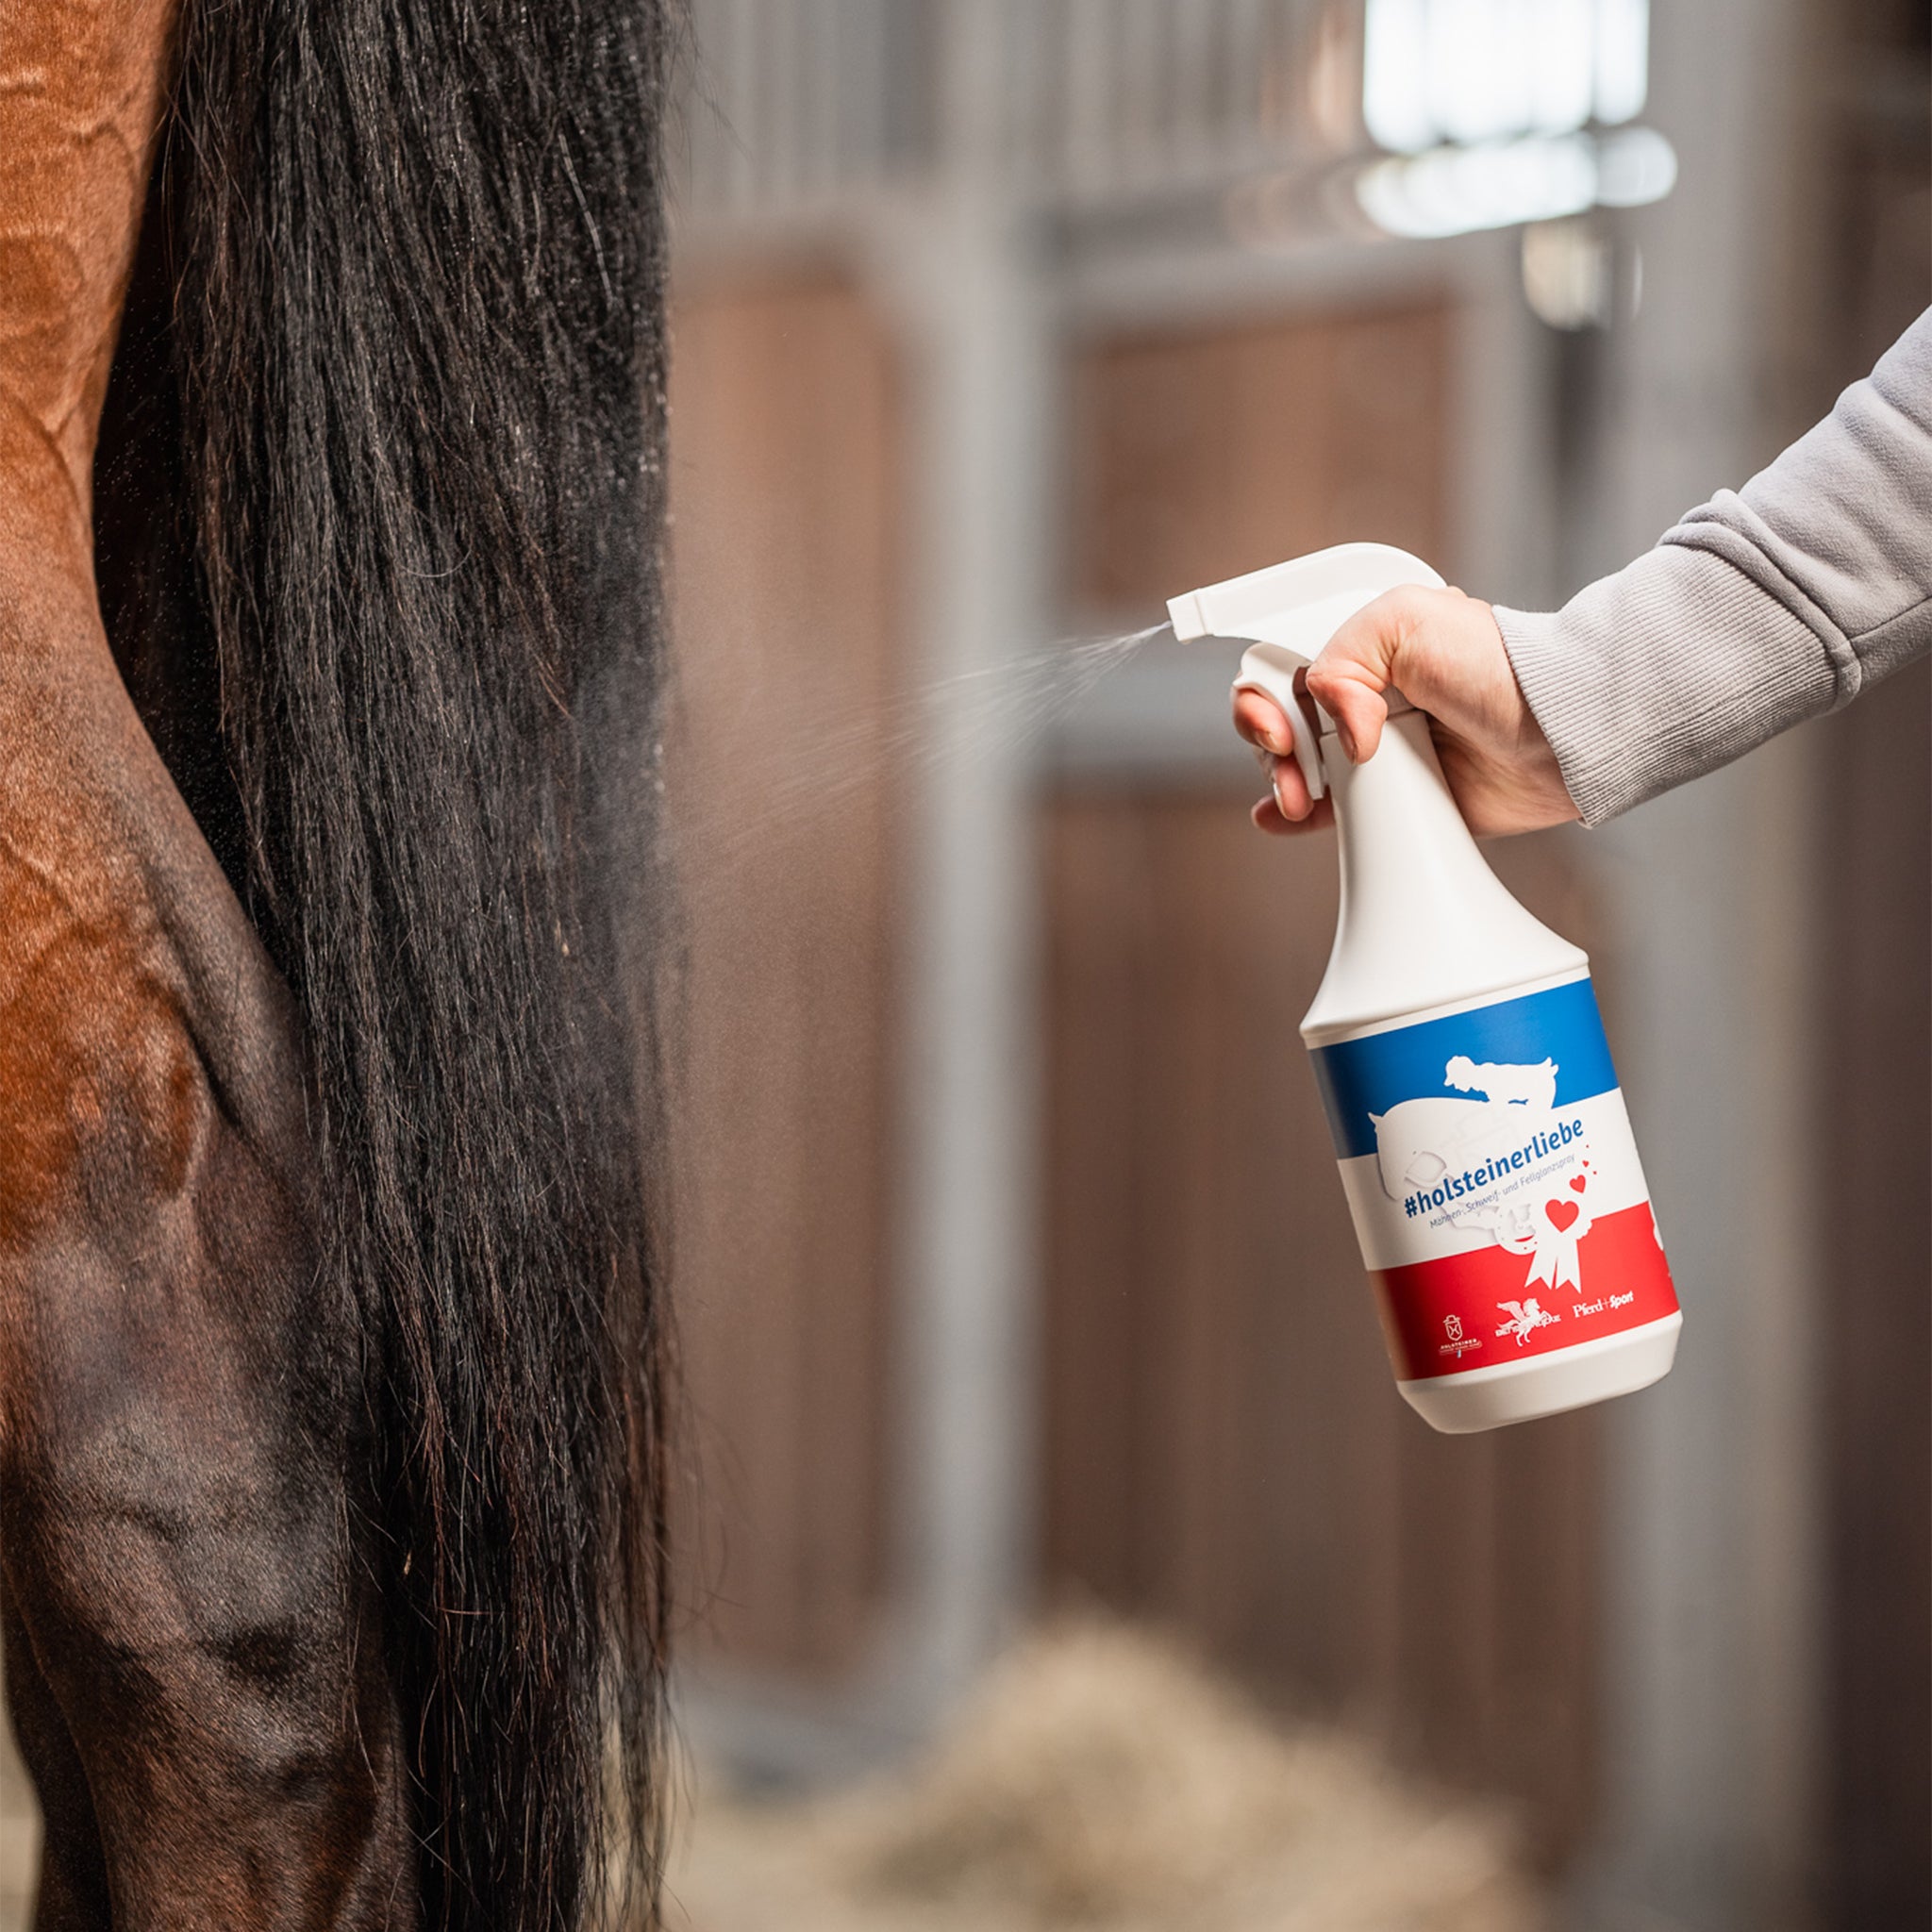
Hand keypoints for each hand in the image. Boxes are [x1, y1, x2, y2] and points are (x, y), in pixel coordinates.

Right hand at [1230, 585, 1579, 837]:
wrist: (1557, 734)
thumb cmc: (1499, 668)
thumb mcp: (1409, 621)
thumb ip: (1344, 658)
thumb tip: (1339, 732)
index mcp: (1362, 652)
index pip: (1283, 670)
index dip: (1267, 700)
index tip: (1285, 729)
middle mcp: (1363, 700)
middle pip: (1280, 722)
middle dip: (1271, 745)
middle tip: (1293, 764)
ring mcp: (1376, 752)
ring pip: (1298, 768)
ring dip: (1283, 783)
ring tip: (1301, 797)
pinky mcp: (1393, 800)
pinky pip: (1330, 813)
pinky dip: (1296, 817)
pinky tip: (1282, 817)